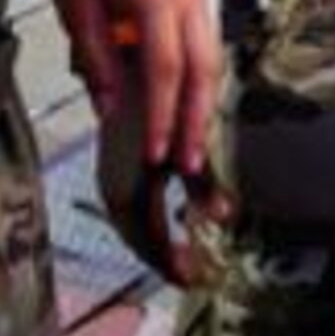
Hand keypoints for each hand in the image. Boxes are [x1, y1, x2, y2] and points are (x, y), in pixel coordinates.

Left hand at [44, 0, 219, 186]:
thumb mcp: (78, 7)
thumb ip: (97, 59)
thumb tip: (111, 106)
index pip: (166, 71)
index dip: (163, 117)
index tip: (157, 152)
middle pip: (204, 70)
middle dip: (197, 120)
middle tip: (188, 161)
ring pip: (212, 59)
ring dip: (204, 103)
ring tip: (192, 141)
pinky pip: (206, 44)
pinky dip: (201, 78)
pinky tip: (189, 101)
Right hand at [96, 59, 231, 289]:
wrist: (122, 58)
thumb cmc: (157, 97)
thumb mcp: (188, 145)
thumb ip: (203, 181)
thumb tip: (223, 216)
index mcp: (129, 185)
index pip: (148, 239)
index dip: (169, 263)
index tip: (191, 277)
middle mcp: (114, 182)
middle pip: (136, 236)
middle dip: (160, 258)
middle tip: (187, 273)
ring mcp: (111, 171)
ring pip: (129, 223)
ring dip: (151, 243)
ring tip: (176, 259)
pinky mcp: (114, 161)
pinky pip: (126, 205)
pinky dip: (144, 222)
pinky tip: (162, 226)